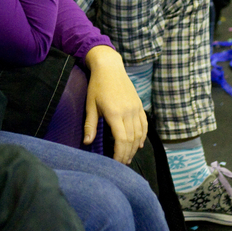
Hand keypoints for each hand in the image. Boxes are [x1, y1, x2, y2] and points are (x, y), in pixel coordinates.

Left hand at [84, 46, 146, 164]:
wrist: (109, 67)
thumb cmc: (97, 86)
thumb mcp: (90, 105)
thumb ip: (90, 125)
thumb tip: (87, 142)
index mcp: (114, 113)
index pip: (121, 140)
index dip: (119, 154)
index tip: (115, 163)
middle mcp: (128, 112)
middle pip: (131, 140)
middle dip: (127, 154)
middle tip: (121, 163)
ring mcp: (135, 108)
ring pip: (139, 134)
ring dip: (134, 147)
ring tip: (128, 156)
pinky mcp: (139, 105)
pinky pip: (144, 124)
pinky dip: (143, 136)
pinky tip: (139, 144)